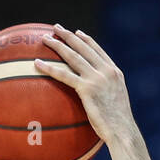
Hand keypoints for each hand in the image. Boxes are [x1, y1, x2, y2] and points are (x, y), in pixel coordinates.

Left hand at [33, 25, 135, 148]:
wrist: (122, 131)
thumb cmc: (118, 125)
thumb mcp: (116, 103)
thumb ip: (106, 94)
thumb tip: (96, 99)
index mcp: (115, 72)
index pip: (98, 50)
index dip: (86, 40)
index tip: (76, 32)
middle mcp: (106, 71)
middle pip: (84, 48)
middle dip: (68, 36)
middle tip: (56, 28)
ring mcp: (97, 79)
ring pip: (73, 57)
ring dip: (57, 45)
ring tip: (45, 38)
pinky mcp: (87, 89)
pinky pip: (64, 75)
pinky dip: (50, 68)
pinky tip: (37, 63)